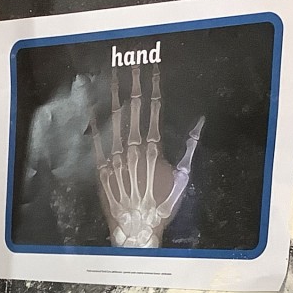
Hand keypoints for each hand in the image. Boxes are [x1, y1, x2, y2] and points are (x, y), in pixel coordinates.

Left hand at [89, 62, 203, 248]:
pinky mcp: (102, 169)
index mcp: (154, 148)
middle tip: (129, 63)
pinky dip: (96, 123)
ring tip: (113, 77)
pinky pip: (97, 141)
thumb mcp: (183, 176)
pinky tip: (94, 107)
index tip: (151, 69)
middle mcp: (133, 149)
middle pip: (133, 109)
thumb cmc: (163, 205)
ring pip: (114, 120)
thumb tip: (199, 126)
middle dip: (133, 84)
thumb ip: (189, 148)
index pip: (153, 109)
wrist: (137, 229)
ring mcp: (115, 158)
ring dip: (114, 96)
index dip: (152, 87)